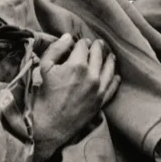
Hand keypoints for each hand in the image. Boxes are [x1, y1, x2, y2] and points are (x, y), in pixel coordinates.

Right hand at [30, 34, 119, 161]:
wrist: (50, 124)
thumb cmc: (44, 95)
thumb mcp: (44, 68)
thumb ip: (56, 49)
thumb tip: (68, 37)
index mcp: (77, 65)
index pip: (83, 45)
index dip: (80, 42)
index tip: (79, 43)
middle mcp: (92, 75)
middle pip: (98, 54)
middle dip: (96, 47)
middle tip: (96, 44)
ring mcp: (98, 89)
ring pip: (109, 68)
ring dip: (109, 60)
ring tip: (110, 55)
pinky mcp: (101, 101)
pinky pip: (112, 87)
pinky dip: (115, 79)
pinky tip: (116, 75)